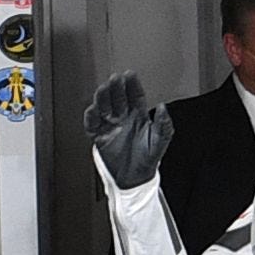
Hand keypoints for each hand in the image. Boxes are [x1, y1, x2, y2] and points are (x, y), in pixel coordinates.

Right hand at [86, 70, 172, 190]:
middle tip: (115, 79)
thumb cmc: (148, 159)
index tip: (130, 75)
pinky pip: (92, 124)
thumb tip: (163, 107)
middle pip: (118, 98)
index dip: (132, 85)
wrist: (135, 180)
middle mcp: (123, 118)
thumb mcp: (160, 141)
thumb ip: (164, 125)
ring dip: (103, 98)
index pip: (135, 96)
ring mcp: (110, 126)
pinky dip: (91, 116)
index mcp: (139, 116)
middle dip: (116, 88)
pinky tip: (92, 109)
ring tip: (104, 89)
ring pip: (103, 107)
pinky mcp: (99, 136)